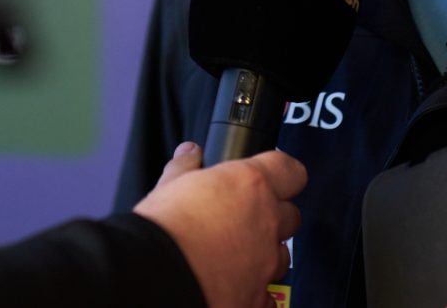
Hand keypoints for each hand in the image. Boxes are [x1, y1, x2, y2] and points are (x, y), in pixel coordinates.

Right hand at [132, 142, 305, 307]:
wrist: (155, 277)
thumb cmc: (161, 231)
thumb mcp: (168, 186)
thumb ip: (185, 167)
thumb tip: (190, 154)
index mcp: (249, 186)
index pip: (290, 170)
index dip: (283, 173)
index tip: (274, 177)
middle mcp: (266, 223)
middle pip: (290, 215)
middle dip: (273, 217)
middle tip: (245, 219)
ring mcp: (265, 263)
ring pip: (281, 255)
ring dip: (265, 254)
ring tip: (235, 255)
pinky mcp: (257, 298)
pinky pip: (269, 295)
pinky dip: (256, 291)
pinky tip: (234, 285)